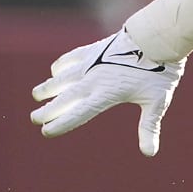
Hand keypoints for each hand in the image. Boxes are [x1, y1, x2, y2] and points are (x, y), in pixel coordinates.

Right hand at [30, 29, 183, 156]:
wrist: (155, 38)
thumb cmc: (159, 71)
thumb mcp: (156, 102)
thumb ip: (149, 127)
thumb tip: (149, 153)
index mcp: (107, 94)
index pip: (79, 113)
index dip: (62, 123)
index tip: (47, 131)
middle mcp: (94, 79)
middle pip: (65, 97)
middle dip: (48, 109)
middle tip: (34, 118)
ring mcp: (92, 63)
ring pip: (63, 77)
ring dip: (49, 87)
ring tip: (36, 95)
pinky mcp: (94, 50)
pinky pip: (72, 58)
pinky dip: (61, 66)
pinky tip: (55, 71)